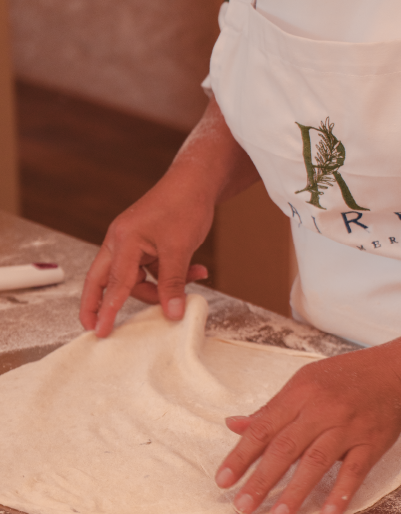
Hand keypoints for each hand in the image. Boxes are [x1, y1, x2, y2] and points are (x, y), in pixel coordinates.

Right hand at [79, 171, 213, 336]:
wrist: (197, 182)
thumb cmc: (184, 206)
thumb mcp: (179, 249)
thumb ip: (173, 283)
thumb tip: (172, 313)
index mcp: (124, 240)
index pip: (114, 284)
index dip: (106, 310)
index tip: (99, 331)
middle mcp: (122, 241)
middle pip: (104, 280)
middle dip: (101, 304)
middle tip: (96, 327)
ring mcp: (133, 243)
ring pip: (136, 278)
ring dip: (162, 286)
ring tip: (192, 279)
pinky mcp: (146, 244)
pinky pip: (152, 270)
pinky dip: (171, 275)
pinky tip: (196, 271)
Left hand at [215, 340, 400, 513]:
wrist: (392, 370)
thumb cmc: (343, 377)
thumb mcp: (302, 383)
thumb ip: (270, 409)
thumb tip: (234, 425)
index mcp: (299, 394)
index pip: (263, 429)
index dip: (241, 456)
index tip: (223, 480)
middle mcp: (320, 410)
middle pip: (285, 448)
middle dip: (261, 480)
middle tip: (243, 506)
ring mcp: (347, 427)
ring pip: (316, 462)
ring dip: (296, 492)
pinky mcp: (371, 442)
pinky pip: (354, 471)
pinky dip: (341, 493)